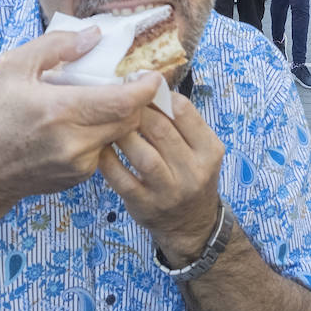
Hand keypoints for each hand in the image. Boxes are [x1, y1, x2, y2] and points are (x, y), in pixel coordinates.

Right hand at [0, 27, 161, 205]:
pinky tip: (84, 123)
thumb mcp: (15, 66)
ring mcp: (79, 164)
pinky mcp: (79, 177)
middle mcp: (75, 142)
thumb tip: (94, 36)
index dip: (146, 89)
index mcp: (60, 110)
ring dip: (121, 117)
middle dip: (138, 101)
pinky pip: (105, 150)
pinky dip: (102, 133)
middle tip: (134, 83)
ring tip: (107, 100)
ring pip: (119, 136)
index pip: (123, 102)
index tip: (153, 76)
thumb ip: (57, 45)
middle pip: (130, 120)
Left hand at [98, 92, 225, 265]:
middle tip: (120, 102)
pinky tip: (101, 148)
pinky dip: (108, 160)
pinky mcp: (145, 204)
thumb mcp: (202, 150)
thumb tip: (149, 86)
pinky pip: (121, 178)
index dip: (158, 95)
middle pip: (161, 129)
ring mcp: (169, 190)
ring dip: (122, 134)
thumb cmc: (191, 177)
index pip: (183, 110)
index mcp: (209, 150)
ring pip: (142, 154)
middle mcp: (193, 171)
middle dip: (136, 112)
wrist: (191, 224)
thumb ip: (182, 123)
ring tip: (110, 123)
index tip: (142, 91)